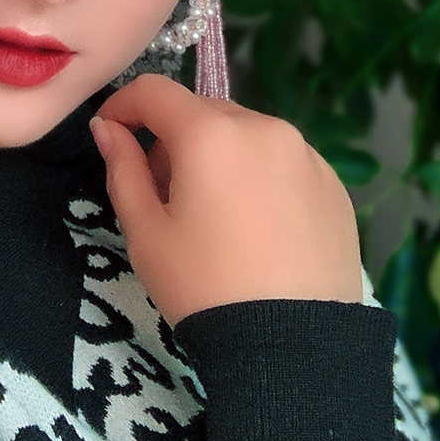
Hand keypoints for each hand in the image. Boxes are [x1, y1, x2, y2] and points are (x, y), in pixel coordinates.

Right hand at [90, 74, 362, 325]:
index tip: (110, 135)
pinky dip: (258, 174)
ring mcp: (304, 152)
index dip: (124, 107)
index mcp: (211, 133)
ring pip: (244, 132)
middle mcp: (263, 126)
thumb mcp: (146, 233)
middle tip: (162, 192)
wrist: (293, 349)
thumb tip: (107, 128)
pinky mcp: (332, 181)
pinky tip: (257, 226)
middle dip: (172, 138)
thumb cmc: (204, 287)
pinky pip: (281, 159)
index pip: (155, 91)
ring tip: (214, 213)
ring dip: (218, 154)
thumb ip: (122, 168)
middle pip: (202, 111)